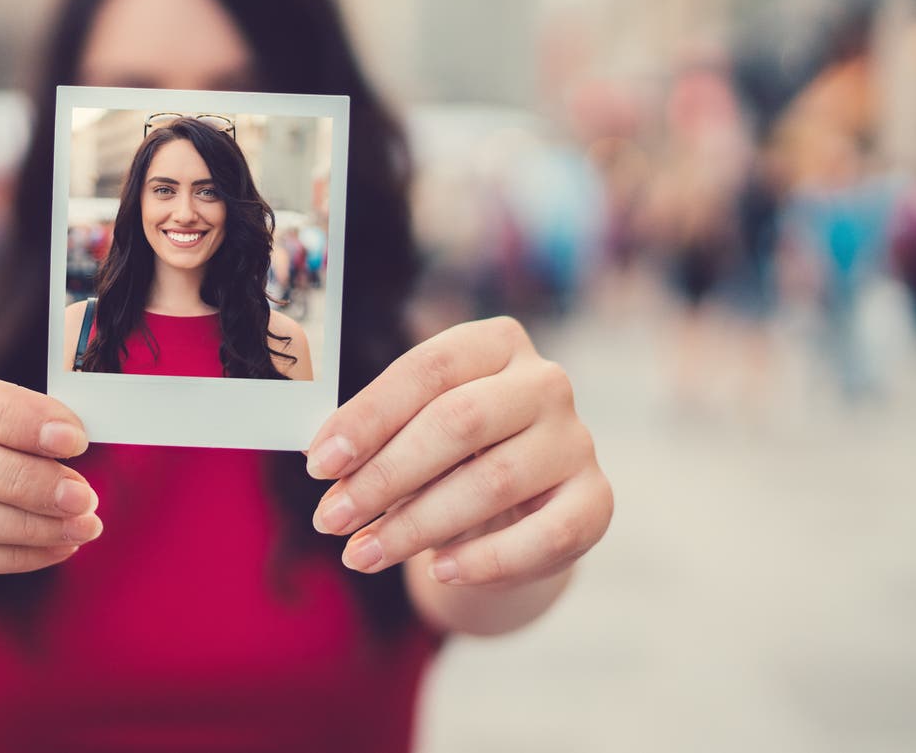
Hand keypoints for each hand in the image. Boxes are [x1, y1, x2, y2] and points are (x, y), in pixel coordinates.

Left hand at [304, 317, 610, 587]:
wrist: (515, 511)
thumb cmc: (449, 458)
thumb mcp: (411, 433)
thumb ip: (375, 439)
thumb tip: (327, 464)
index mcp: (495, 344)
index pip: (427, 370)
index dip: (368, 418)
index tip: (320, 465)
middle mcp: (545, 382)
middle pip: (459, 422)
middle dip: (385, 476)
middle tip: (332, 519)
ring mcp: (576, 440)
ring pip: (494, 481)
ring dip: (418, 526)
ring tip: (363, 555)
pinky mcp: (595, 499)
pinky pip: (544, 535)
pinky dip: (487, 559)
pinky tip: (440, 570)